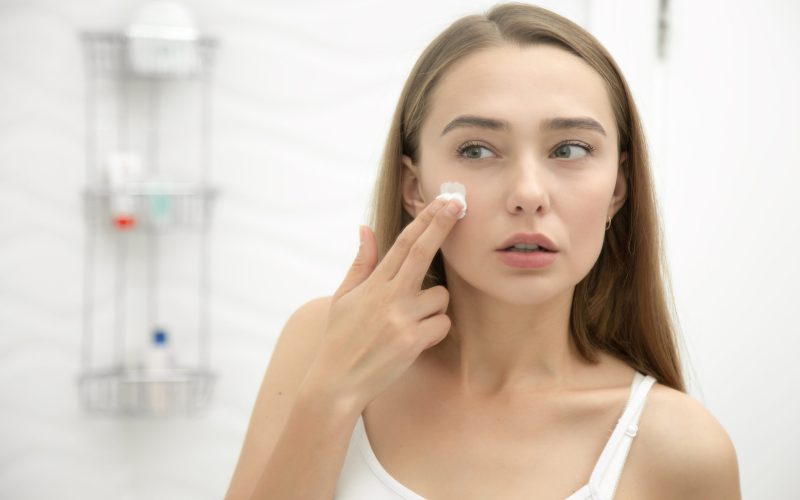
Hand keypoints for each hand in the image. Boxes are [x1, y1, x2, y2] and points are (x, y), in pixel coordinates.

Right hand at [302, 198, 463, 411]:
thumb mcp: (345, 296)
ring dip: (434, 305)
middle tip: (459, 204)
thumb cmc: (340, 337)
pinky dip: (434, 329)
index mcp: (374, 283)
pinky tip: (414, 339)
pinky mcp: (412, 342)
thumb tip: (366, 228)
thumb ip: (361, 262)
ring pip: (440, 296)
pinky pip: (442, 324)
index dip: (425, 219)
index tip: (442, 201)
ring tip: (410, 320)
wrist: (336, 381)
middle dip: (442, 225)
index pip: (404, 243)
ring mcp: (402, 318)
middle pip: (423, 252)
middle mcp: (389, 296)